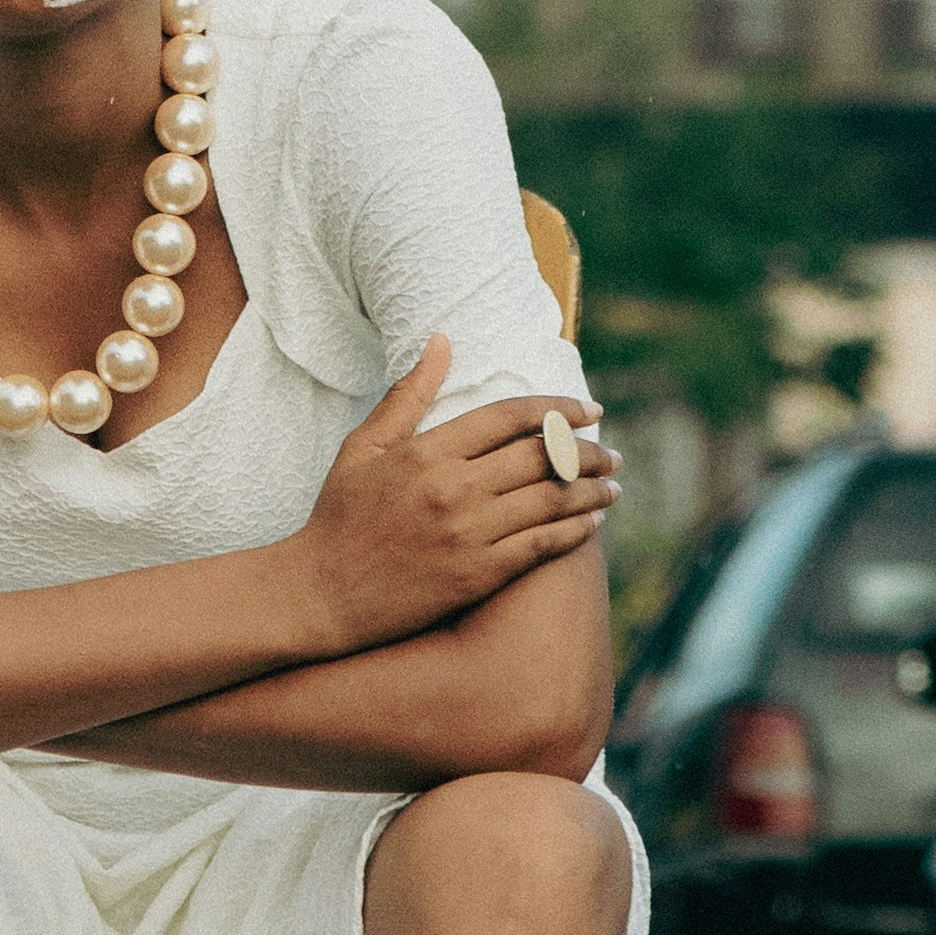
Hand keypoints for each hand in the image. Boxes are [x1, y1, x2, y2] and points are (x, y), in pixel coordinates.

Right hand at [293, 340, 617, 654]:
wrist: (322, 594)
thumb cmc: (340, 516)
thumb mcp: (365, 446)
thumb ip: (409, 394)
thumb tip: (442, 340)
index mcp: (428, 451)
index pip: (511, 418)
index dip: (558, 409)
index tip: (589, 409)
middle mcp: (454, 489)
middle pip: (542, 458)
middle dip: (587, 451)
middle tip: (612, 451)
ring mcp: (468, 534)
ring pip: (551, 503)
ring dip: (591, 492)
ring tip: (613, 486)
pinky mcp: (477, 575)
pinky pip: (540, 547)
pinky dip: (573, 532)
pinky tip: (591, 524)